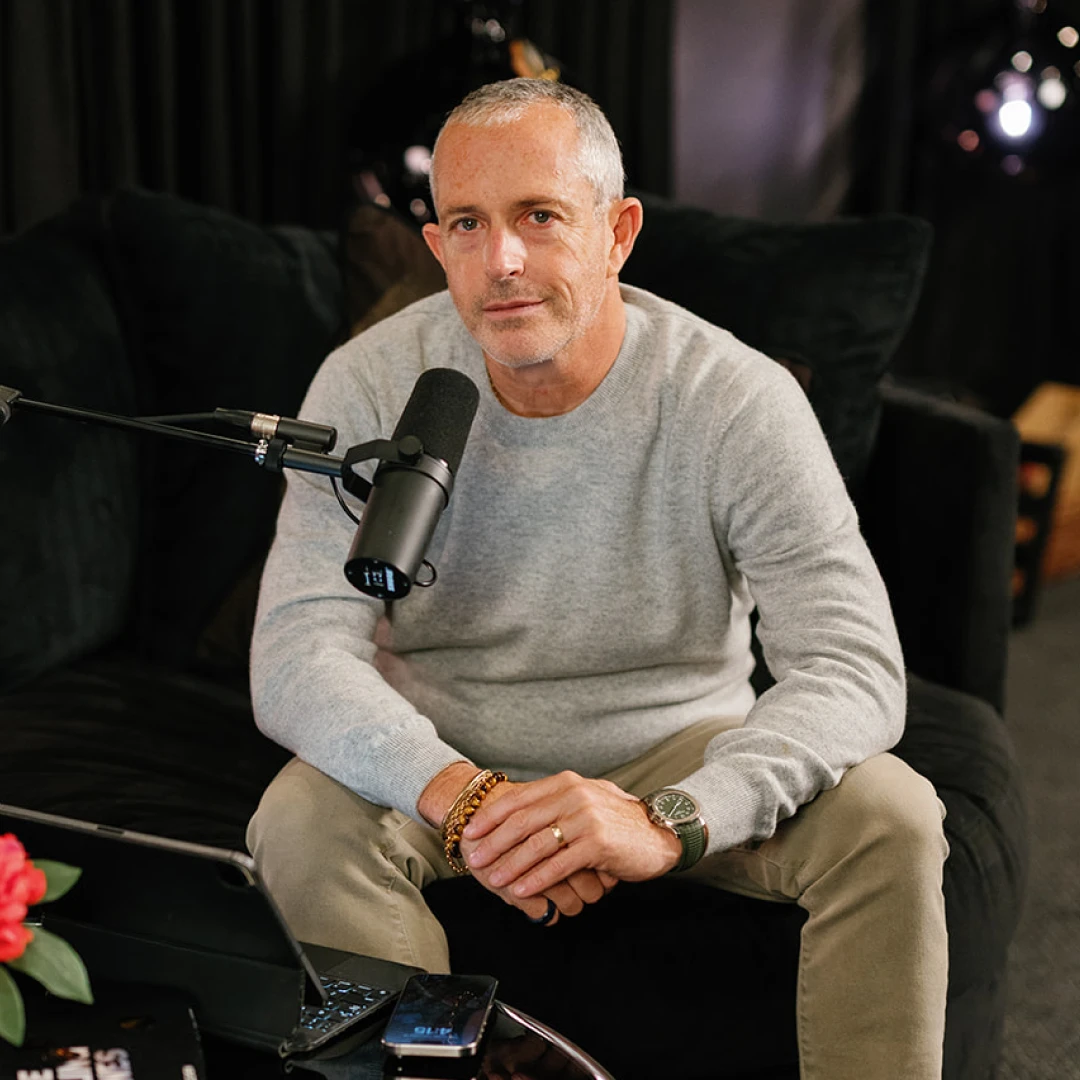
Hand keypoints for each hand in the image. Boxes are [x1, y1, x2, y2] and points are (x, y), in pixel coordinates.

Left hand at [462, 771, 681, 903]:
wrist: (658, 834)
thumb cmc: (616, 822)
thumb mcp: (584, 801)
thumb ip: (554, 803)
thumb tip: (516, 815)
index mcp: (566, 783)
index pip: (519, 798)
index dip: (491, 816)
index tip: (470, 832)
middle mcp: (574, 795)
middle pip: (522, 821)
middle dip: (494, 842)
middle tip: (474, 859)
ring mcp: (586, 818)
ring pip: (537, 844)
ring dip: (510, 864)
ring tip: (492, 879)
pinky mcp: (597, 843)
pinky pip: (558, 864)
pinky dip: (536, 879)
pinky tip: (521, 889)